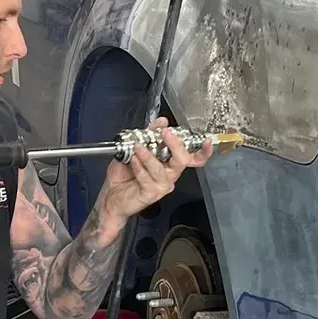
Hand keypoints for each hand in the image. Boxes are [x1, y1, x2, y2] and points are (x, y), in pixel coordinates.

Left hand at [96, 119, 212, 226]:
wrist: (111, 197)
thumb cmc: (124, 176)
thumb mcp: (135, 149)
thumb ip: (148, 135)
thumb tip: (161, 122)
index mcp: (170, 164)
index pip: (193, 158)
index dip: (203, 152)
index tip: (206, 142)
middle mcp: (169, 175)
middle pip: (182, 160)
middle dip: (175, 145)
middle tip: (164, 133)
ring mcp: (161, 186)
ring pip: (162, 169)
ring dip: (148, 155)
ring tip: (137, 147)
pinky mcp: (151, 194)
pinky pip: (147, 178)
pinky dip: (139, 167)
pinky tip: (132, 161)